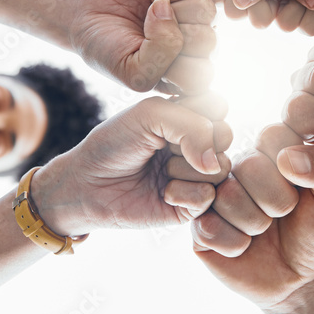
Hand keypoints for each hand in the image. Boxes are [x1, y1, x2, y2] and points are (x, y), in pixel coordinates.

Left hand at [33, 94, 232, 232]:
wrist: (88, 184)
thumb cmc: (115, 143)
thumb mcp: (150, 115)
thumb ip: (192, 126)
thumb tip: (215, 166)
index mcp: (191, 117)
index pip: (218, 106)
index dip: (194, 113)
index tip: (163, 121)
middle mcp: (199, 145)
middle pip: (225, 136)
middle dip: (190, 140)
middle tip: (162, 147)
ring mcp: (199, 176)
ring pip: (220, 168)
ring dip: (182, 169)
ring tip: (159, 171)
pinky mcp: (194, 206)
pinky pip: (208, 197)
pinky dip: (182, 193)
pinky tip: (163, 194)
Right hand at [69, 0, 215, 93]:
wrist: (86, 14)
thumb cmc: (109, 49)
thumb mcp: (131, 71)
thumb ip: (159, 56)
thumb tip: (170, 10)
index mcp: (189, 74)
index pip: (202, 74)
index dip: (171, 64)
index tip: (144, 58)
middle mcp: (198, 45)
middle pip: (208, 39)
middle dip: (170, 34)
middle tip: (145, 32)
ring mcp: (194, 14)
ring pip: (206, 9)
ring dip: (171, 9)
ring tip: (150, 13)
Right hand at [192, 124, 313, 313]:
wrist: (302, 280)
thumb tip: (288, 158)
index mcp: (276, 145)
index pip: (275, 134)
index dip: (292, 165)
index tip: (305, 186)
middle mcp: (243, 162)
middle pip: (249, 166)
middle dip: (277, 201)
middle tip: (285, 213)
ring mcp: (216, 191)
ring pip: (227, 196)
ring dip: (256, 224)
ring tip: (264, 230)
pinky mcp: (198, 222)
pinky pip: (207, 226)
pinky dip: (235, 244)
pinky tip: (244, 246)